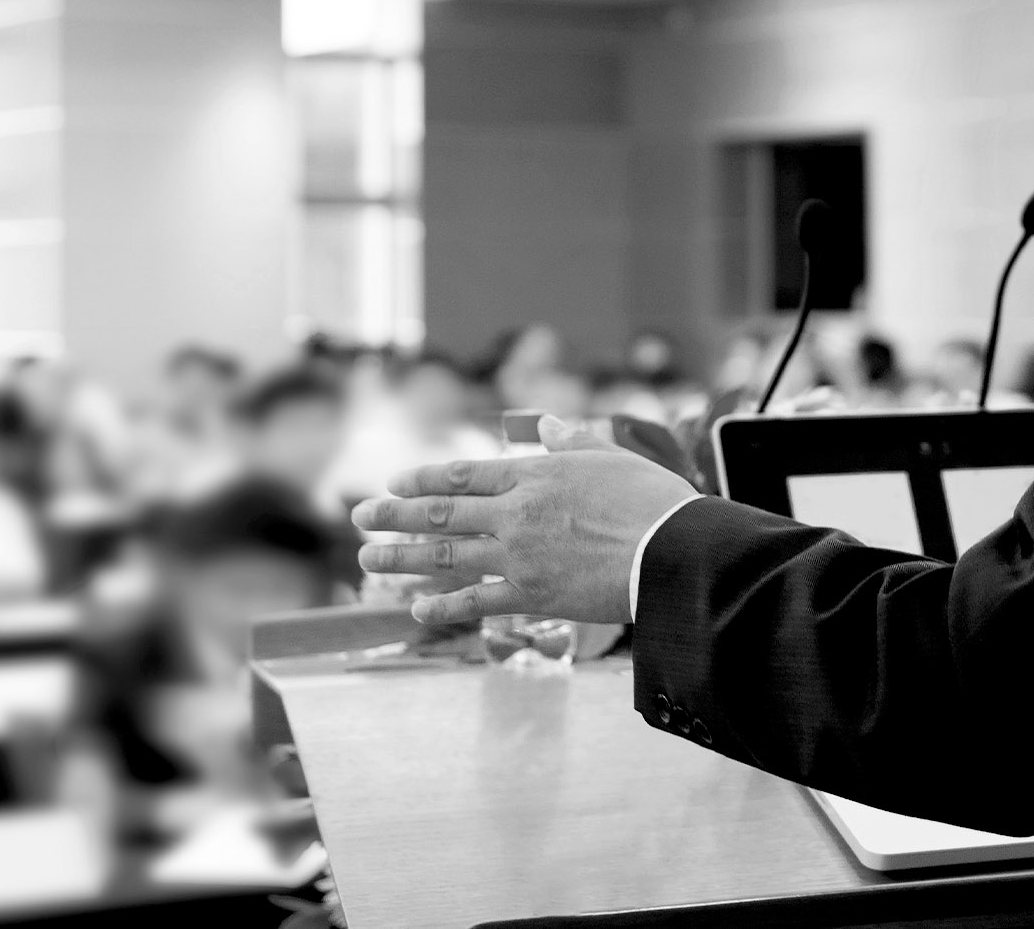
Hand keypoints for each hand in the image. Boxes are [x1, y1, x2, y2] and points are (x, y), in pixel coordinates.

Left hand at [351, 416, 696, 624]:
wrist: (673, 553)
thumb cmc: (654, 502)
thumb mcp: (613, 457)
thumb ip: (574, 440)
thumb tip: (550, 423)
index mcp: (535, 475)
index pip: (463, 474)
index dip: (423, 478)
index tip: (395, 482)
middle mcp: (516, 513)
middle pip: (442, 512)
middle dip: (395, 515)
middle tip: (359, 516)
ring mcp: (519, 556)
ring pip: (447, 555)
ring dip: (402, 557)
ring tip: (368, 557)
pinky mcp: (532, 595)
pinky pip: (477, 602)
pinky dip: (444, 606)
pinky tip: (417, 610)